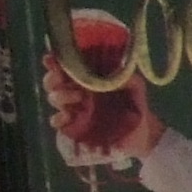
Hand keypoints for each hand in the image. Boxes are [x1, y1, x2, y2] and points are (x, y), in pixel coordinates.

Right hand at [41, 49, 160, 163]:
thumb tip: (117, 74)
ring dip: (61, 95)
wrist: (140, 132)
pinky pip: (56, 121)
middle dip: (53, 78)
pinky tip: (68, 116)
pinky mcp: (72, 126)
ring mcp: (73, 109)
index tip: (51, 59)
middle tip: (61, 78)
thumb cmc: (135, 104)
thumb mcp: (135, 87)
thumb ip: (127, 77)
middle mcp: (75, 90)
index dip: (54, 62)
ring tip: (79, 96)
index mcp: (87, 77)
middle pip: (52, 81)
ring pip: (54, 98)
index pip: (65, 66)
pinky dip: (58, 117)